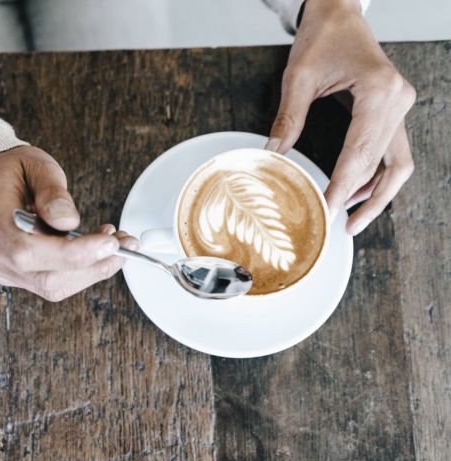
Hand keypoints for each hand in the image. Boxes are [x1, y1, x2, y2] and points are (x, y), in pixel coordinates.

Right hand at [0, 146, 137, 301]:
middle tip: (124, 246)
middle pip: (45, 277)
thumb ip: (52, 193)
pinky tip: (94, 252)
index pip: (29, 250)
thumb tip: (68, 222)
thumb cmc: (13, 171)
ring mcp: (1, 266)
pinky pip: (49, 283)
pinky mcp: (14, 274)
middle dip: (93, 265)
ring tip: (113, 245)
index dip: (74, 253)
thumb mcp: (37, 166)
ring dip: (90, 270)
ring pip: (51, 286)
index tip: (109, 243)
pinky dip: (78, 271)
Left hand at [266, 0, 415, 234]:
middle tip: (342, 228)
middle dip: (364, 201)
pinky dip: (376, 176)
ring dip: (378, 195)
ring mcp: (400, 106)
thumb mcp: (297, 77)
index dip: (343, 187)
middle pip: (387, 165)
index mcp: (379, 92)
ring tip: (351, 220)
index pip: (360, 153)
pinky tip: (355, 194)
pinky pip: (391, 152)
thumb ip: (287, 120)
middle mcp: (397, 101)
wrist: (338, 11)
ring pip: (398, 163)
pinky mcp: (393, 110)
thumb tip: (272, 157)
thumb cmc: (321, 37)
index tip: (327, 212)